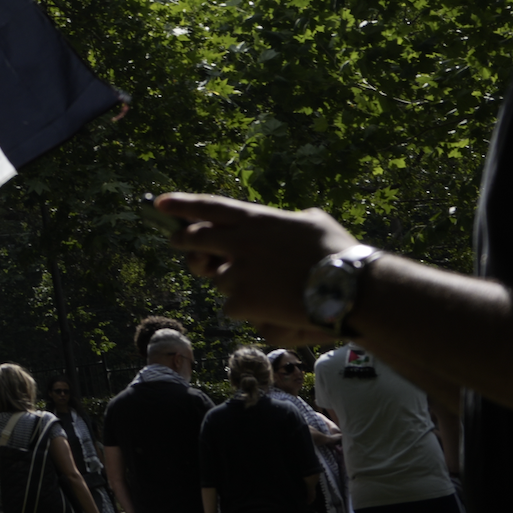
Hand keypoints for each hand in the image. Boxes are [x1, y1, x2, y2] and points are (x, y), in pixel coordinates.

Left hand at [156, 193, 357, 332]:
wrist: (351, 290)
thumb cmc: (340, 253)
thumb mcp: (314, 223)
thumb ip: (290, 221)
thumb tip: (292, 221)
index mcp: (255, 220)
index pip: (207, 207)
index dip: (180, 205)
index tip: (160, 204)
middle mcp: (239, 243)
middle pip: (194, 240)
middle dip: (183, 242)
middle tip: (179, 242)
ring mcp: (237, 273)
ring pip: (217, 279)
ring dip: (230, 282)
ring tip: (262, 286)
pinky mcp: (241, 301)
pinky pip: (230, 306)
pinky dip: (243, 308)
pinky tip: (268, 307)